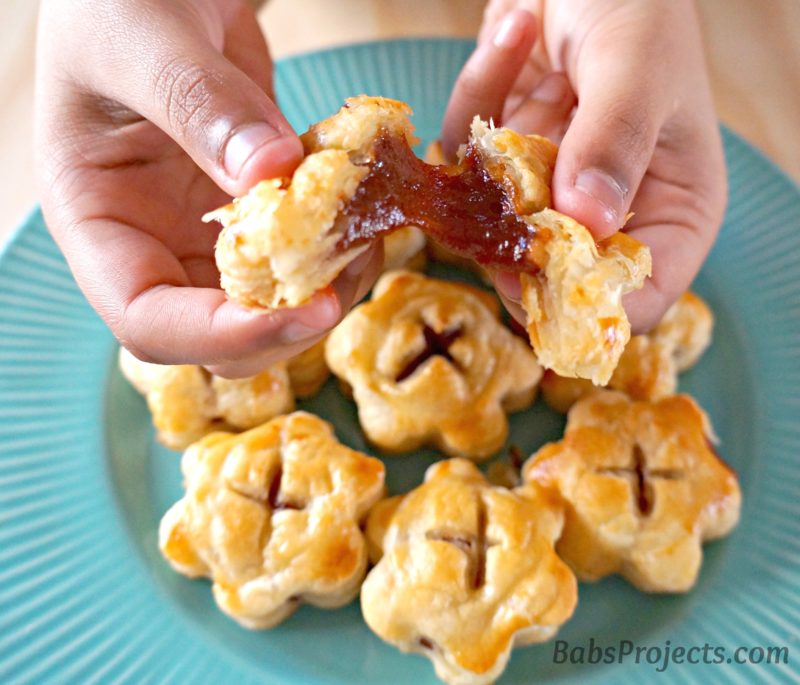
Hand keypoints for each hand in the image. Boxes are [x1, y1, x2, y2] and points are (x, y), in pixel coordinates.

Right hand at [35, 0, 380, 376]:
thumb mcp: (142, 37)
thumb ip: (197, 104)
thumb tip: (273, 176)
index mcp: (98, 221)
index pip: (148, 321)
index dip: (223, 336)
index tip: (304, 309)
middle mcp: (151, 244)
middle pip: (217, 337)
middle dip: (289, 322)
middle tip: (350, 270)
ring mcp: (205, 234)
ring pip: (267, 308)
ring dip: (327, 289)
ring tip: (367, 235)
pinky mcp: (254, 216)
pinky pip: (299, 260)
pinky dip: (338, 253)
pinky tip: (365, 215)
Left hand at [442, 0, 725, 331]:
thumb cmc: (638, 1)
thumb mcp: (637, 65)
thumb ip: (614, 140)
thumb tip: (586, 221)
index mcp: (673, 210)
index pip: (635, 297)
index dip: (582, 298)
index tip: (532, 268)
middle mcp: (611, 211)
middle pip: (553, 274)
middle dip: (522, 223)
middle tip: (513, 166)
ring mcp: (552, 188)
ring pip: (497, 220)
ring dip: (506, 142)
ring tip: (548, 66)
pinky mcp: (504, 159)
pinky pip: (466, 160)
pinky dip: (480, 96)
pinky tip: (515, 34)